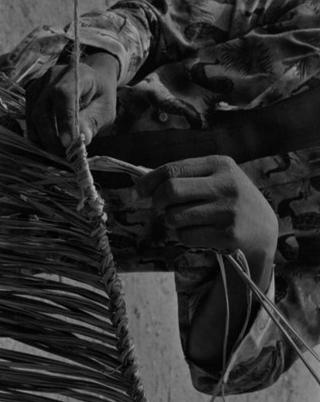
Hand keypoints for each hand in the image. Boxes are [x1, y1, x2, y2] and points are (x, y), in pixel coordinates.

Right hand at [26, 52, 118, 152]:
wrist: (91, 80)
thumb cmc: (101, 95)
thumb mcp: (106, 108)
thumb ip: (94, 121)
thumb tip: (83, 138)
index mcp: (75, 74)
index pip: (64, 95)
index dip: (64, 120)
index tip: (67, 143)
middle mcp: (52, 77)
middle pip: (42, 108)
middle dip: (50, 137)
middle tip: (63, 156)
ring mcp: (38, 86)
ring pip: (32, 116)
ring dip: (42, 138)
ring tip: (58, 155)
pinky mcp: (32, 96)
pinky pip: (29, 118)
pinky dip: (38, 135)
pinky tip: (49, 147)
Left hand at [137, 155, 277, 260]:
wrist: (264, 228)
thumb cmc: (229, 199)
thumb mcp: (216, 177)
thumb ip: (186, 176)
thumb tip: (143, 183)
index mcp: (220, 164)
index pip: (173, 170)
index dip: (149, 182)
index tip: (137, 192)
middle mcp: (226, 184)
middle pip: (170, 192)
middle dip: (157, 202)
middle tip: (159, 208)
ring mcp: (229, 210)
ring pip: (175, 217)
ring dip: (171, 221)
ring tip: (184, 220)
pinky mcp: (229, 235)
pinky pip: (186, 236)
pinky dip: (183, 236)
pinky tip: (196, 232)